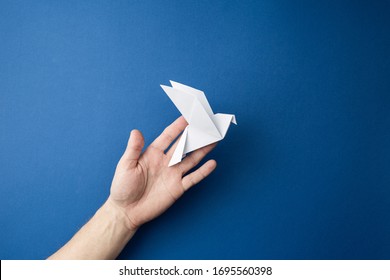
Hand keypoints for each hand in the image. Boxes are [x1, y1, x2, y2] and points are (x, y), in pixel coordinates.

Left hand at [108, 116, 216, 230]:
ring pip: (191, 159)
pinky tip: (212, 163)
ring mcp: (173, 175)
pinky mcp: (177, 188)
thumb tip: (136, 131)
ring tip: (214, 140)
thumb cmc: (122, 187)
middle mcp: (166, 162)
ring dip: (202, 150)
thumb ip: (133, 149)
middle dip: (195, 135)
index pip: (168, 137)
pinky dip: (203, 172)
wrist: (126, 211)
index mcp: (153, 154)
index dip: (178, 127)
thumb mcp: (126, 165)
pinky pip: (193, 178)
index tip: (188, 117)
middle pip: (184, 146)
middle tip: (206, 125)